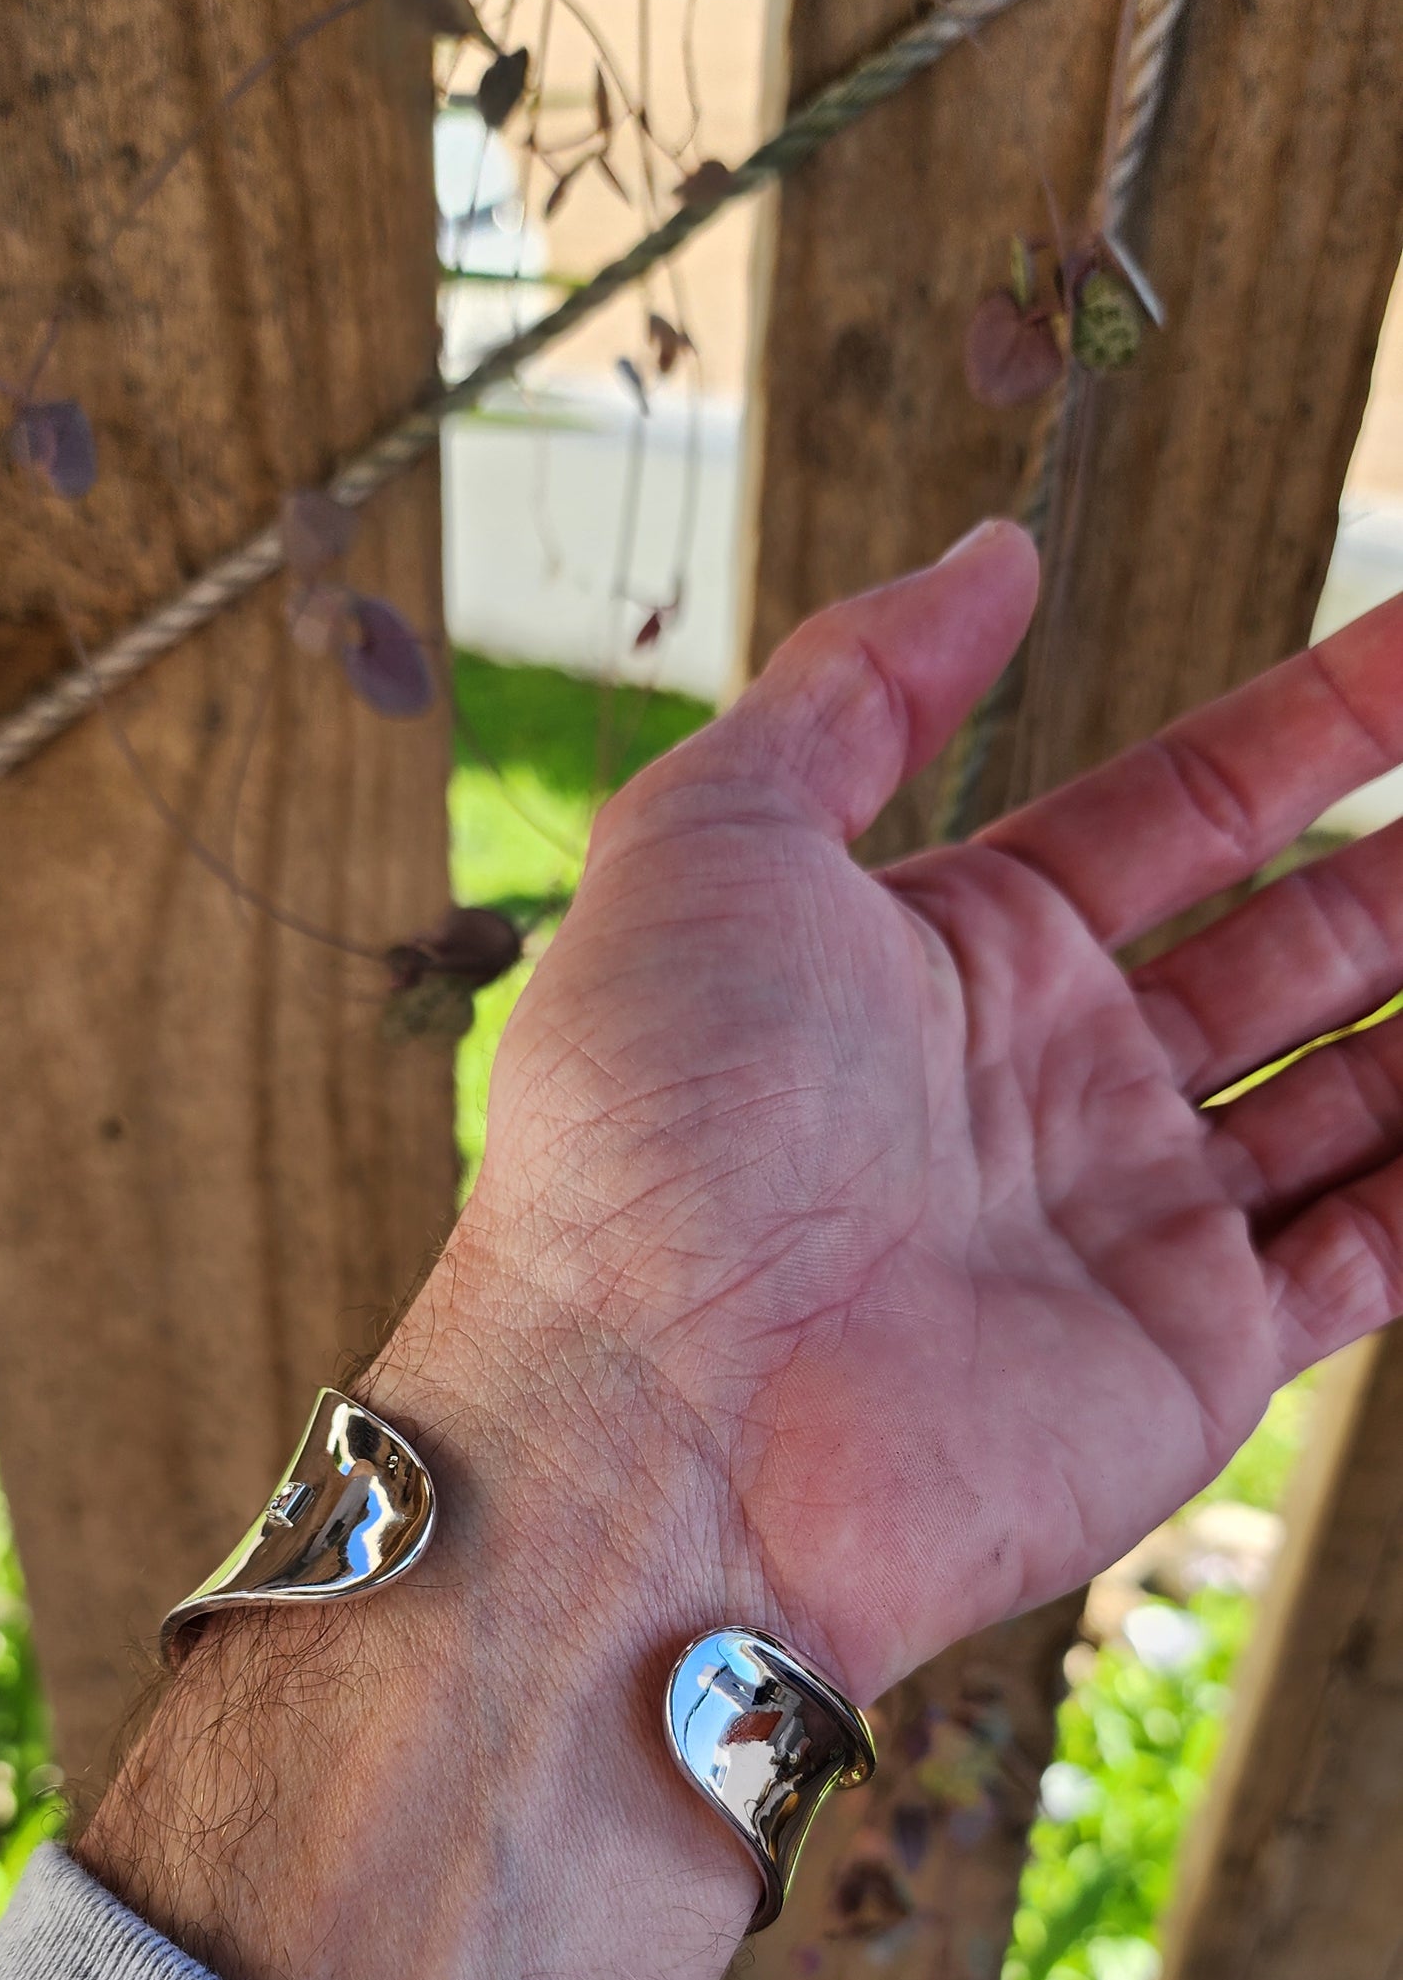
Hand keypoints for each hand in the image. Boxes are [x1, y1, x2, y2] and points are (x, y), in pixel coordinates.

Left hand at [446, 520, 1402, 1703]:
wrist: (661, 1428)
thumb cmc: (649, 1135)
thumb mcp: (712, 843)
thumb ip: (859, 688)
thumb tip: (992, 552)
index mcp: (961, 956)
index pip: (1184, 809)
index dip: (1314, 724)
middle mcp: (1064, 1085)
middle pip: (1298, 938)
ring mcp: (1139, 1220)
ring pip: (1360, 1083)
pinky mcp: (1198, 1356)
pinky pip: (1377, 1246)